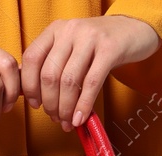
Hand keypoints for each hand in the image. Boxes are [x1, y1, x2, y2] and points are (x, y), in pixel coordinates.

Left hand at [20, 16, 159, 131]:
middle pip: (49, 75)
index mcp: (55, 29)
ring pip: (68, 81)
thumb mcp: (70, 47)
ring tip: (67, 121)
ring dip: (65, 108)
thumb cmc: (97, 45)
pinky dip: (83, 105)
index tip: (35, 105)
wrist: (133, 28)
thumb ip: (50, 64)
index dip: (30, 86)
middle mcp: (70, 30)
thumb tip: (27, 94)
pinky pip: (91, 83)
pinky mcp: (110, 48)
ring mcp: (90, 37)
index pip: (31, 59)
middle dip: (50, 103)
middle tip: (55, 118)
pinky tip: (80, 118)